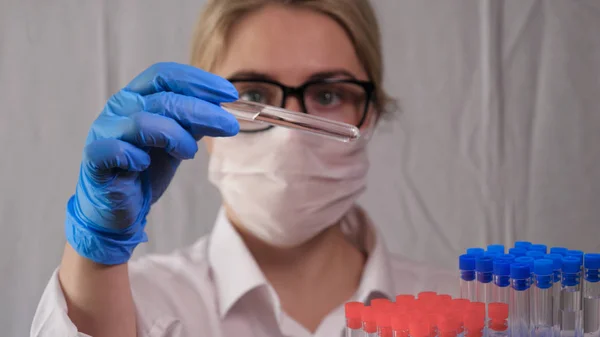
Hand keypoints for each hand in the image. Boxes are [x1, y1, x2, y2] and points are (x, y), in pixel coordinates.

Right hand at [65, 62, 238, 264]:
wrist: (122, 207)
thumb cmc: (148, 169)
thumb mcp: (179, 139)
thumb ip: (195, 121)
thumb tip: (224, 106)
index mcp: (137, 96)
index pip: (164, 75)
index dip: (198, 81)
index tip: (230, 94)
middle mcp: (118, 108)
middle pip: (162, 98)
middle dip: (202, 111)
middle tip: (230, 126)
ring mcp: (104, 131)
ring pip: (143, 122)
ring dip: (175, 136)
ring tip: (189, 153)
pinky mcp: (95, 159)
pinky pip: (116, 150)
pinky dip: (136, 156)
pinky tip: (145, 165)